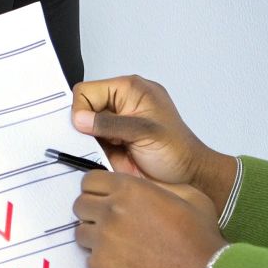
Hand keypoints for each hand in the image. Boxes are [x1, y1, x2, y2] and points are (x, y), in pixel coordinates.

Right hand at [71, 75, 235, 200]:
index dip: (81, 109)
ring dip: (90, 143)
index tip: (84, 128)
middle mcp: (121, 105)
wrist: (188, 178)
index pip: (87, 91)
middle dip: (85, 128)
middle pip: (84, 109)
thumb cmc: (177, 151)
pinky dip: (93, 154)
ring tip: (108, 153)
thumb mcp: (144, 132)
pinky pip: (91, 146)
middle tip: (97, 142)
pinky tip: (109, 160)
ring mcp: (116, 126)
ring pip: (85, 129)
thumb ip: (110, 124)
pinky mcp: (113, 144)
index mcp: (130, 90)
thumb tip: (80, 119)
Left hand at [74, 171, 227, 267]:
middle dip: (94, 211)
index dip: (99, 189)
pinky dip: (103, 262)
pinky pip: (89, 259)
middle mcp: (112, 212)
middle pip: (81, 205)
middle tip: (112, 223)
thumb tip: (140, 182)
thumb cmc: (200, 241)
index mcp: (130, 190)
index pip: (90, 180)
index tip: (105, 198)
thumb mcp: (188, 195)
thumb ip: (157, 184)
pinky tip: (125, 264)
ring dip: (96, 237)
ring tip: (121, 246)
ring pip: (82, 233)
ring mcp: (104, 242)